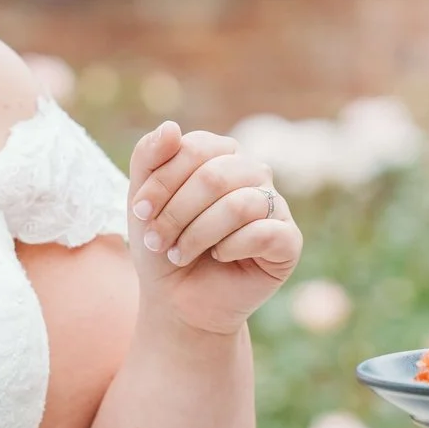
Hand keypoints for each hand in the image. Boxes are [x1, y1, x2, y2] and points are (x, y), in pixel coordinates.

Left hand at [125, 122, 302, 335]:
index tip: (140, 213)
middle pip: (215, 176)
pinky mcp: (289, 240)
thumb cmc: (163, 246)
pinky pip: (265, 232)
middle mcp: (254, 173)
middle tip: (156, 241)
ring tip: (179, 254)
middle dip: (176, 213)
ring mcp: (275, 205)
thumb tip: (171, 126)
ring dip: (198, 234)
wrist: (178, 301)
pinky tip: (220, 257)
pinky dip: (232, 247)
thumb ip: (148, 157)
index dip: (163, 182)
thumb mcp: (142, 199)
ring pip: (240, 204)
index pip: (195, 149)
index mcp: (223, 155)